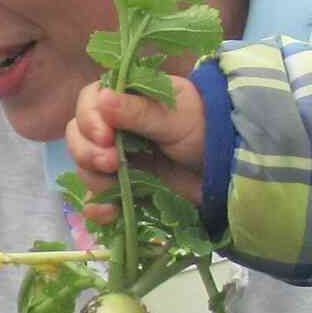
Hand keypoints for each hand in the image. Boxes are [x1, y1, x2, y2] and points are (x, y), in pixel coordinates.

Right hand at [66, 79, 209, 225]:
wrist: (232, 166)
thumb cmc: (206, 128)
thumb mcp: (176, 116)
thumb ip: (139, 112)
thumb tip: (101, 99)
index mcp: (126, 99)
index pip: (89, 102)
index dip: (89, 119)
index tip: (105, 137)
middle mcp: (115, 127)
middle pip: (79, 136)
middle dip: (87, 151)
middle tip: (112, 163)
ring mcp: (118, 158)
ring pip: (85, 166)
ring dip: (93, 177)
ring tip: (116, 186)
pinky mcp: (125, 186)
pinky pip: (99, 198)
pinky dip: (98, 207)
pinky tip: (107, 213)